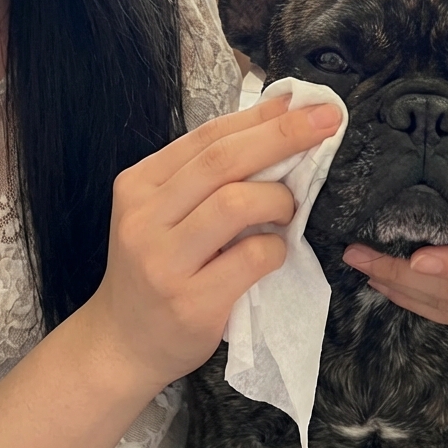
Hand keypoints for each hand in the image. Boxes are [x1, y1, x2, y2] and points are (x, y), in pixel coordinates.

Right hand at [88, 95, 341, 388]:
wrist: (121, 343)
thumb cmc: (157, 269)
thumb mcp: (166, 214)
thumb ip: (209, 177)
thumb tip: (278, 122)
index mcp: (139, 184)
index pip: (206, 137)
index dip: (260, 117)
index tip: (305, 103)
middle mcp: (143, 216)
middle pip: (223, 161)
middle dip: (282, 136)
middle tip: (327, 123)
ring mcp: (163, 261)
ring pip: (236, 203)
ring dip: (278, 199)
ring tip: (288, 210)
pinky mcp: (190, 301)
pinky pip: (252, 256)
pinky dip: (277, 248)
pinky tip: (275, 251)